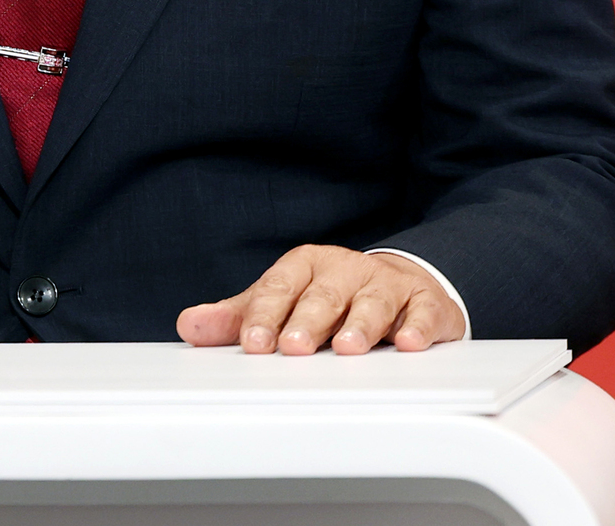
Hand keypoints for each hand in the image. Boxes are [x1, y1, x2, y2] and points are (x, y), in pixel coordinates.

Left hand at [177, 244, 465, 354]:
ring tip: (347, 347)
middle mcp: (345, 270)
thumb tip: (190, 325)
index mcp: (306, 266)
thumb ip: (239, 317)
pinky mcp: (424, 303)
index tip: (252, 344)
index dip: (264, 315)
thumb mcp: (282, 302)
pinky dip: (417, 327)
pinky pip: (422, 314)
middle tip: (293, 347)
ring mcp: (386, 285)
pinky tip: (407, 343)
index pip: (280, 287)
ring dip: (360, 324)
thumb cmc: (330, 297)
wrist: (398, 282)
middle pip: (324, 295)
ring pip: (372, 302)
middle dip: (308, 321)